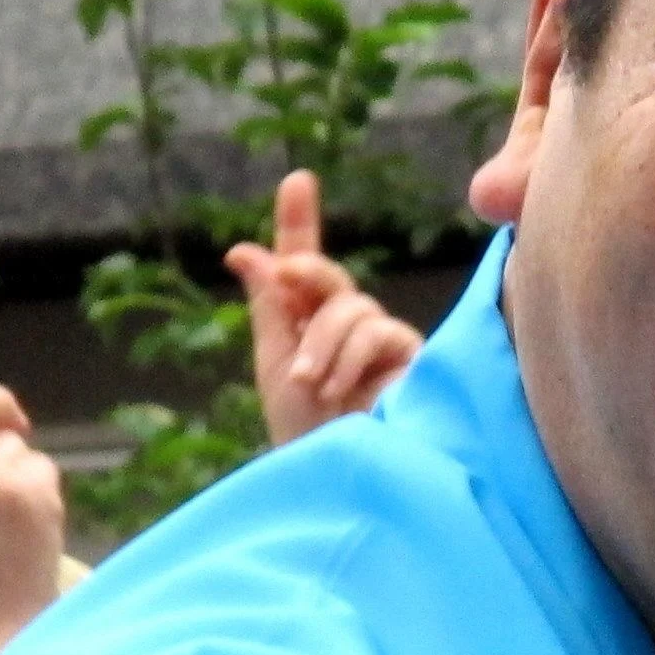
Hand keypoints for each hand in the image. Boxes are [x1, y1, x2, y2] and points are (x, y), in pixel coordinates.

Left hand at [230, 171, 420, 444]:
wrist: (339, 474)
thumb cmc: (303, 432)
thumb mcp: (274, 363)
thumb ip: (268, 305)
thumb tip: (244, 250)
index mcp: (306, 323)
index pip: (303, 266)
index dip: (299, 222)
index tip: (298, 180)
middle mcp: (346, 326)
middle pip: (326, 277)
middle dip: (306, 272)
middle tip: (286, 279)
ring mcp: (379, 340)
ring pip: (350, 305)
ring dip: (322, 342)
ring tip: (311, 384)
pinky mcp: (410, 358)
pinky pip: (378, 330)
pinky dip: (352, 355)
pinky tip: (342, 389)